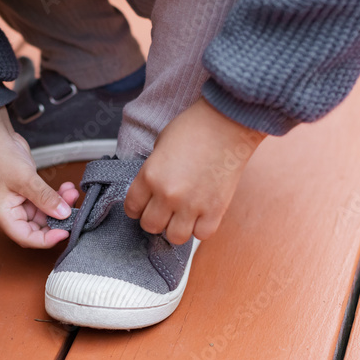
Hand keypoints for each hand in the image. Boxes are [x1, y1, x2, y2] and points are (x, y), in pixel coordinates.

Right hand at [0, 108, 77, 248]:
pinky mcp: (25, 193)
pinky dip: (55, 197)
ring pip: (44, 214)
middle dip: (58, 218)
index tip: (66, 231)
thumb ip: (45, 198)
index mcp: (2, 216)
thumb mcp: (25, 178)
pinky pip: (44, 202)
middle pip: (38, 227)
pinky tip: (66, 188)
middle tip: (73, 204)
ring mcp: (17, 203)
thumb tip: (64, 214)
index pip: (27, 238)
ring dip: (59, 205)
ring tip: (71, 191)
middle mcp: (9, 213)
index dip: (48, 239)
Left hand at [124, 97, 265, 244]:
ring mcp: (192, 205)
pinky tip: (201, 214)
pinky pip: (201, 234)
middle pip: (150, 226)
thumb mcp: (160, 146)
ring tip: (183, 214)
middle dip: (156, 218)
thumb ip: (153, 172)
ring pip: (174, 236)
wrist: (228, 122)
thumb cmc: (195, 128)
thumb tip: (152, 191)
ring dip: (177, 227)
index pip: (132, 208)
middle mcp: (167, 194)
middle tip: (165, 209)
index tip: (145, 204)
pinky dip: (200, 227)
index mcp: (149, 176)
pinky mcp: (215, 210)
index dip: (138, 207)